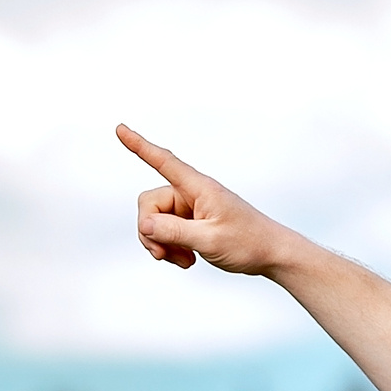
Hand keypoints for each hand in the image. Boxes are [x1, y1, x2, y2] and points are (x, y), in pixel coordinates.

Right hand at [117, 124, 298, 274]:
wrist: (271, 254)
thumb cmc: (248, 243)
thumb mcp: (209, 240)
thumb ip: (174, 231)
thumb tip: (144, 224)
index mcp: (199, 188)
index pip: (164, 162)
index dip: (139, 145)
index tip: (120, 129)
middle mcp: (192, 194)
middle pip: (149, 204)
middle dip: (150, 232)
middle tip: (162, 255)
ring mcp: (191, 208)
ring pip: (155, 222)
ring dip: (162, 244)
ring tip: (184, 260)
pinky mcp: (192, 222)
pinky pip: (166, 232)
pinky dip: (170, 247)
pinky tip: (188, 260)